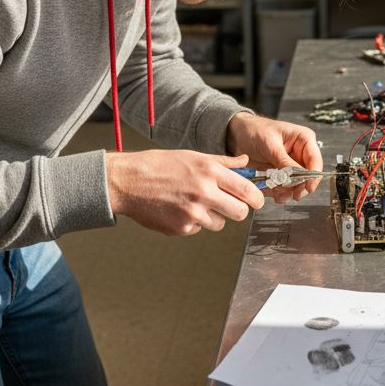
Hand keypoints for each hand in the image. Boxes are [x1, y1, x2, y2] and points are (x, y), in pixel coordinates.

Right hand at [103, 150, 264, 235]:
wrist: (128, 181)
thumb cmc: (159, 165)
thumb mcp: (193, 156)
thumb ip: (223, 163)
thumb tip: (246, 162)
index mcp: (209, 172)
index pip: (248, 191)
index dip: (256, 198)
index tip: (256, 201)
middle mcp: (204, 193)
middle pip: (240, 213)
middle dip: (237, 210)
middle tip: (228, 204)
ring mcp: (193, 213)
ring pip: (220, 224)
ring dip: (213, 216)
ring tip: (194, 202)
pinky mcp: (182, 228)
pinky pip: (199, 228)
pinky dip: (193, 222)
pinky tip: (179, 208)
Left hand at [225, 112, 323, 203]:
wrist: (238, 135)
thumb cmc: (255, 130)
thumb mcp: (269, 144)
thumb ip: (284, 161)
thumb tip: (296, 176)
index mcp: (304, 139)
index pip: (315, 161)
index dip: (313, 177)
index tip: (306, 188)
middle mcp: (300, 153)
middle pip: (308, 177)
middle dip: (298, 187)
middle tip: (289, 194)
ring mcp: (291, 165)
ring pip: (297, 186)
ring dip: (287, 192)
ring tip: (275, 192)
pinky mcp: (282, 174)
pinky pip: (285, 188)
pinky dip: (278, 192)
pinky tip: (270, 190)